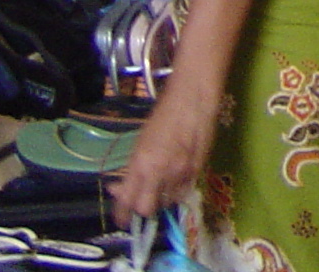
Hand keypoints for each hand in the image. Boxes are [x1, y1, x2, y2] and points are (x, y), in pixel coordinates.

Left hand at [111, 90, 214, 224]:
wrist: (193, 99)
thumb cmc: (163, 115)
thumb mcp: (140, 143)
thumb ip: (132, 169)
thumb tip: (120, 188)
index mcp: (141, 163)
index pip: (126, 200)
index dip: (121, 214)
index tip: (120, 220)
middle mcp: (160, 173)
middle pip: (146, 209)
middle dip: (142, 209)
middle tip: (141, 201)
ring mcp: (181, 173)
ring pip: (167, 203)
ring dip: (161, 199)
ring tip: (160, 186)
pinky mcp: (198, 170)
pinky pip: (184, 192)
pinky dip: (177, 191)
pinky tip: (175, 178)